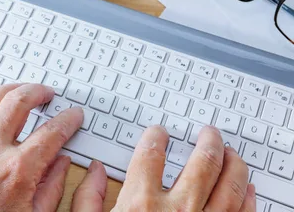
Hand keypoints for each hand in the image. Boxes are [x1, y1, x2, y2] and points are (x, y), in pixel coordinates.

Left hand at [0, 83, 83, 210]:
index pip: (52, 132)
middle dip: (38, 92)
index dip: (68, 119)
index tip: (73, 115)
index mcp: (17, 170)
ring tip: (20, 91)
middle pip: (19, 102)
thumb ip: (51, 188)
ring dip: (8, 91)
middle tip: (46, 93)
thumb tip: (62, 162)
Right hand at [71, 125, 256, 211]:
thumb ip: (87, 198)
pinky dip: (248, 198)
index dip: (157, 135)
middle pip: (203, 162)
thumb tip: (94, 171)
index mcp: (140, 202)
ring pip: (231, 184)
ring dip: (234, 163)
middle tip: (209, 134)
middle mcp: (177, 210)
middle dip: (209, 141)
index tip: (159, 132)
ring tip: (231, 153)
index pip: (153, 152)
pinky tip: (246, 188)